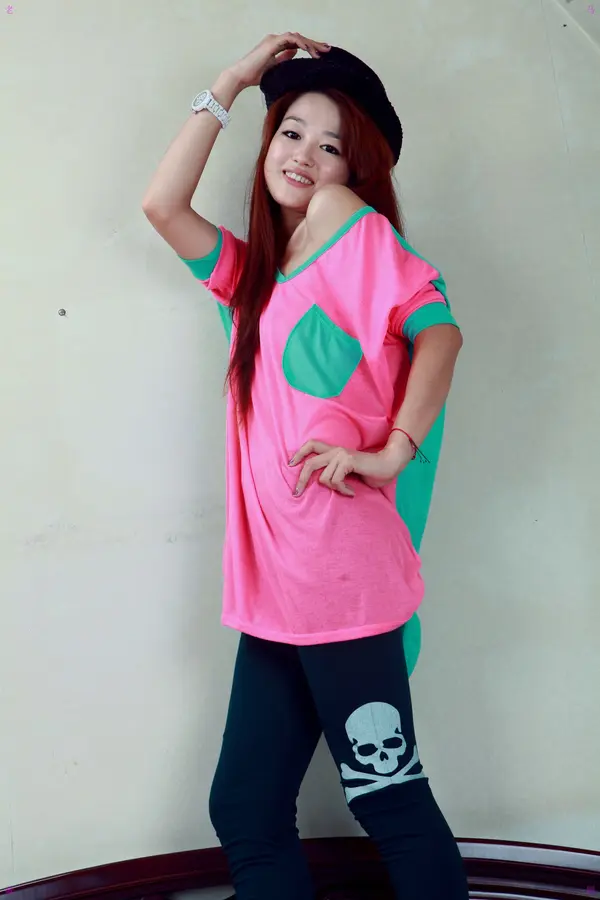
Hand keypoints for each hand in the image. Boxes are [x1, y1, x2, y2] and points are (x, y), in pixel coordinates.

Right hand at [229, 33, 330, 88]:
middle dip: (314, 44)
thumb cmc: (255, 75)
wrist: (241, 76)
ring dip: (310, 43)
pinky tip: (309, 50)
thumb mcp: (274, 68)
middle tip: (328, 49)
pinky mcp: (272, 43)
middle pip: (299, 38)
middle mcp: (275, 40)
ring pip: (297, 37)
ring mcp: (273, 40)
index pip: (297, 43)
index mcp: (276, 45)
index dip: (310, 47)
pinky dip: (301, 43)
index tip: (321, 53)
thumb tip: (295, 53)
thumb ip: (284, 59)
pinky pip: (290, 39)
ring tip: (320, 52)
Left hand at [289, 438, 413, 497]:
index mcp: (334, 451)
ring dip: (335, 489)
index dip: (299, 453)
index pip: (311, 445)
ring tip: (347, 491)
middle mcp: (335, 450)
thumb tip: (319, 484)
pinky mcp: (347, 461)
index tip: (290, 464)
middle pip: (310, 463)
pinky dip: (343, 490)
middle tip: (297, 493)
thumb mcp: (347, 474)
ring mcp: (341, 455)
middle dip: (301, 480)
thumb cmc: (371, 472)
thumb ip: (335, 475)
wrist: (389, 465)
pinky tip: (351, 492)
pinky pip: (335, 481)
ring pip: (324, 478)